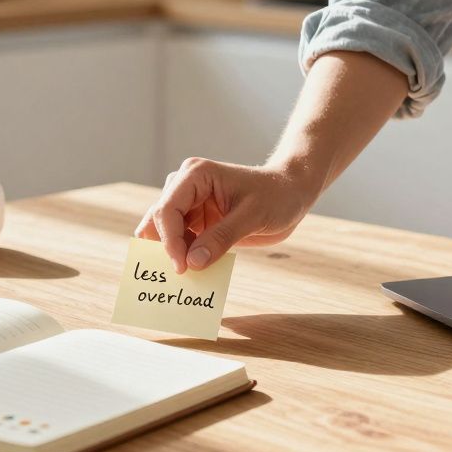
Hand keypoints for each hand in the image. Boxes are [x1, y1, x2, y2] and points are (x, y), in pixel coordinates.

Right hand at [134, 157, 317, 272]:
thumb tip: (193, 263)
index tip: (182, 267)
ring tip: (181, 277)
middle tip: (175, 276)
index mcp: (196, 175)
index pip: (168, 209)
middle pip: (159, 219)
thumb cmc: (276, 195)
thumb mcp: (252, 216)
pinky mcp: (197, 220)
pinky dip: (184, 256)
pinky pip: (182, 240)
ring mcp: (190, 204)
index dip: (170, 240)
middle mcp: (186, 186)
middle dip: (164, 247)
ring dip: (170, 253)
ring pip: (165, 231)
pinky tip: (193, 271)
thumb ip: (221, 238)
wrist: (291, 193)